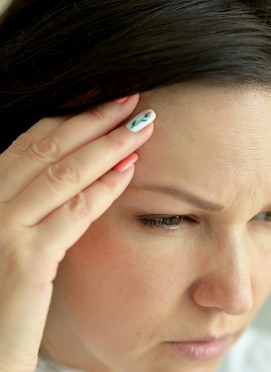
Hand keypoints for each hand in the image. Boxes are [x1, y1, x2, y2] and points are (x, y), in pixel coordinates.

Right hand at [0, 95, 153, 371]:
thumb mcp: (6, 253)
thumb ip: (29, 221)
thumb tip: (63, 196)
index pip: (29, 145)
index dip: (68, 119)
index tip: (101, 101)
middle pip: (45, 146)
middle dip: (92, 118)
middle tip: (131, 97)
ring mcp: (1, 229)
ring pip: (61, 172)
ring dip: (106, 144)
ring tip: (141, 123)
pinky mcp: (25, 260)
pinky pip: (71, 214)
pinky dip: (102, 189)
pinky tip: (130, 171)